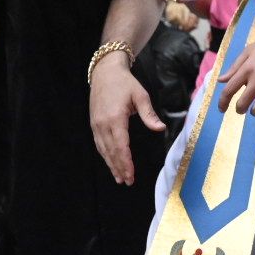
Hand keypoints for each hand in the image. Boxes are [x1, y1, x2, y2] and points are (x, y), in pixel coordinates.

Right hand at [89, 56, 165, 185]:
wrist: (105, 72)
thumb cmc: (125, 83)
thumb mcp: (141, 95)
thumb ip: (149, 114)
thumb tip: (160, 128)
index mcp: (115, 118)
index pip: (121, 146)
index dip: (126, 162)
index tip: (131, 175)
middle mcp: (103, 124)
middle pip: (111, 151)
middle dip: (119, 168)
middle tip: (127, 182)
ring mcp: (96, 125)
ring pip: (103, 150)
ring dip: (111, 165)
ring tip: (119, 178)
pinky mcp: (94, 124)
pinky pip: (99, 144)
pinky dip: (105, 155)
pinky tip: (110, 162)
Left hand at [217, 32, 254, 115]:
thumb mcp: (248, 51)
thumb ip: (234, 67)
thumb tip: (220, 80)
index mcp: (247, 69)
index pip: (229, 90)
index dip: (222, 102)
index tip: (221, 108)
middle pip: (243, 103)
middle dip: (239, 109)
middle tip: (241, 108)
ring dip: (254, 112)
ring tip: (254, 109)